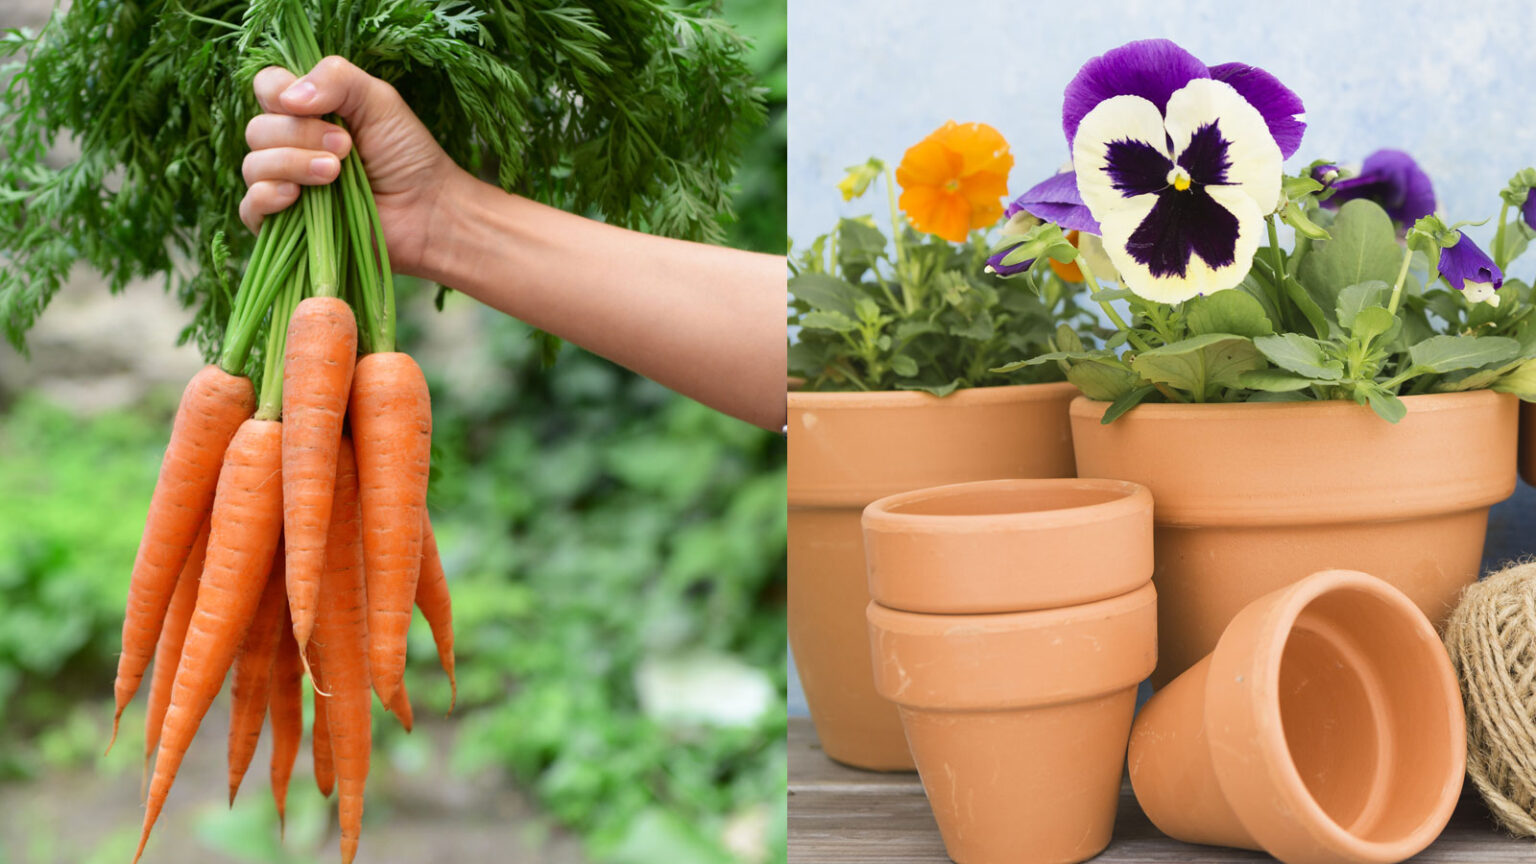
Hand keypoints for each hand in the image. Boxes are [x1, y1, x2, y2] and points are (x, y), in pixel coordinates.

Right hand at [240, 56, 464, 276]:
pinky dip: (267, 198)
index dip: (278, 93)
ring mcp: (284, 185)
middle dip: (300, 134)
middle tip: (346, 147)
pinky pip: (250, 208)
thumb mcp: (380, 101)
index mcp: (306, 111)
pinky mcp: (285, 224)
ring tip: (335, 173)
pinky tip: (295, 197)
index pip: (266, 88)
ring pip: (253, 166)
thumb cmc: (406, 154)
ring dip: (292, 164)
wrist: (427, 210)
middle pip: (257, 129)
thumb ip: (338, 79)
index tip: (314, 106)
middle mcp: (288, 145)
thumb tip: (288, 97)